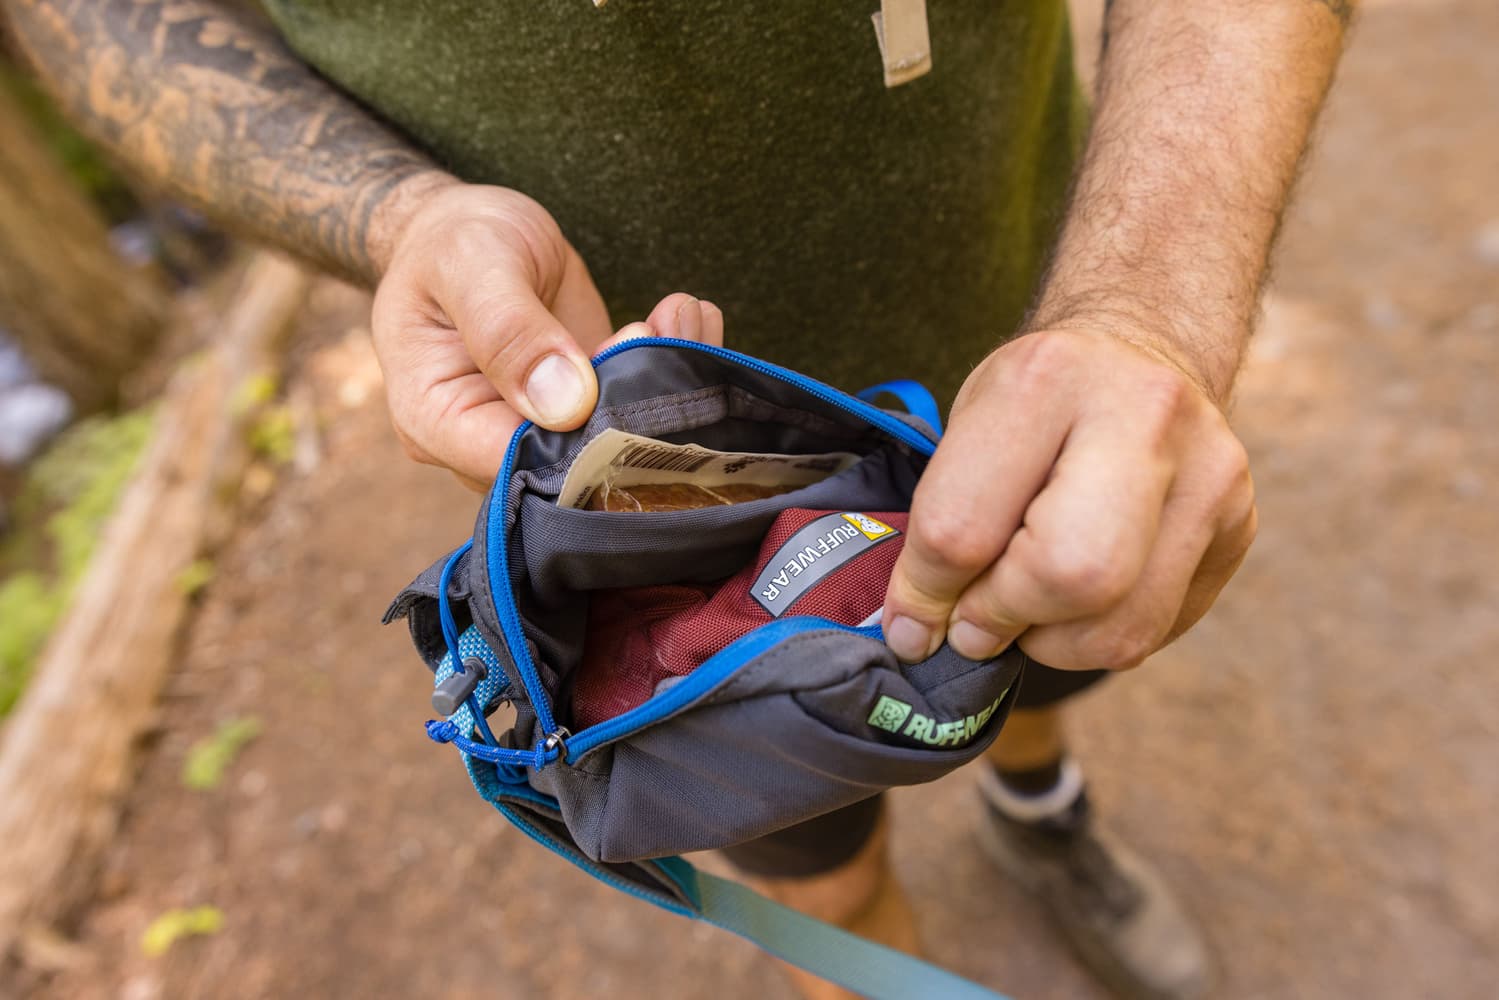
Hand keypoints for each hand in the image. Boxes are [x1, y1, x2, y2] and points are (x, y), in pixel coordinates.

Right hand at [370, 179, 722, 487]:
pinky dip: (666, 364)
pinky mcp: (580, 411)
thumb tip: (567, 405)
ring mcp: (538, 432)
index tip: (627, 370)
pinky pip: (627, 406)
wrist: (465, 229)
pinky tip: (686, 319)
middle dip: (638, 404)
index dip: (580, 438)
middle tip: (677, 329)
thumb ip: (509, 330)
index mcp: (436, 422)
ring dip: (664, 379)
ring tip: (687, 315)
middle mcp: (485, 444)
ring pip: (614, 437)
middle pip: (575, 461)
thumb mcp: (471, 263)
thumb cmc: (450, 240)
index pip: (516, 465)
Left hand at [881, 327, 1256, 669]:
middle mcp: (1146, 416)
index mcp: (1049, 377)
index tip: (912, 620)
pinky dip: (1094, 638)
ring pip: (1119, 626)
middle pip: (1071, 575)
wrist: (1139, 351)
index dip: (926, 592)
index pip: (966, 525)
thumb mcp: (969, 423)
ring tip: (1022, 610)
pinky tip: (1073, 602)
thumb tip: (916, 638)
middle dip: (1004, 619)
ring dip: (1049, 642)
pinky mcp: (1239, 528)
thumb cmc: (1035, 401)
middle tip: (972, 623)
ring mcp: (1210, 474)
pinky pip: (1154, 632)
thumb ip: (939, 521)